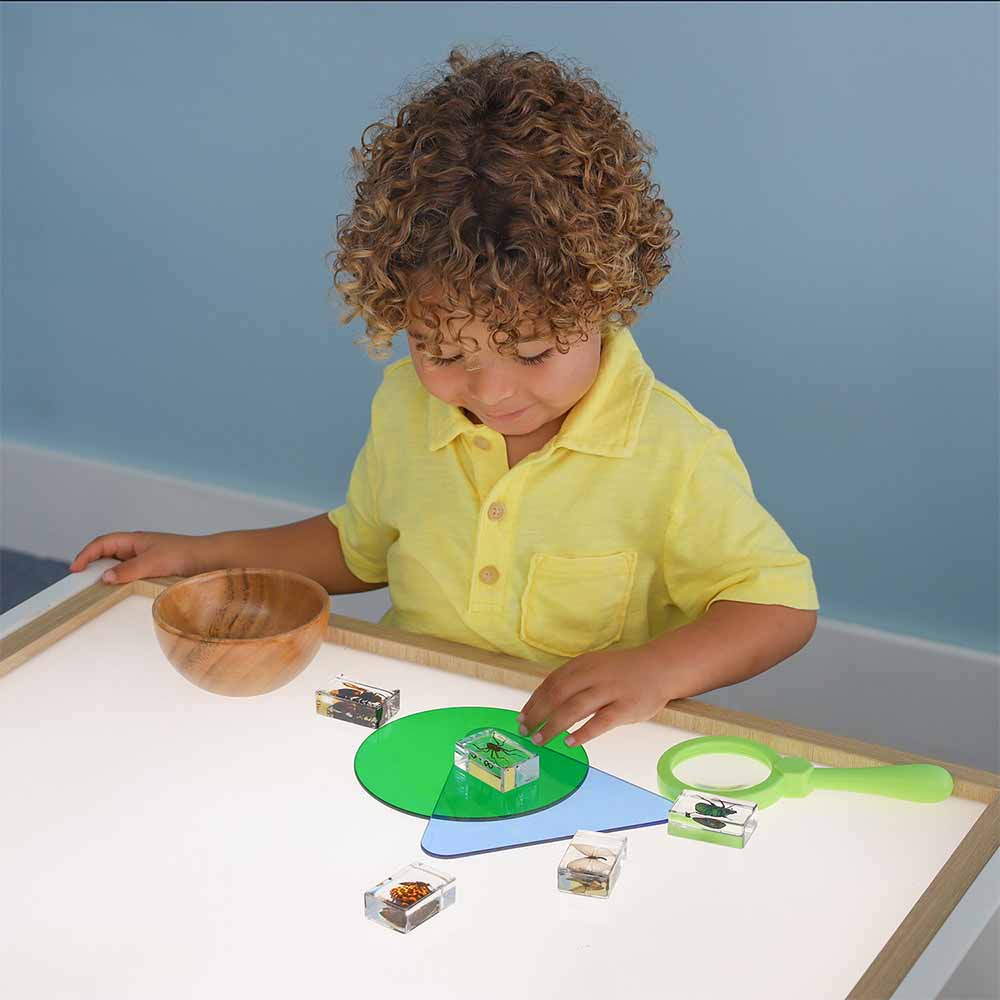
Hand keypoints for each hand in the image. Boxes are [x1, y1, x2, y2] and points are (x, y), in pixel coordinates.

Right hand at [69, 531, 209, 584]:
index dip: (86, 555)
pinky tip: (122, 594)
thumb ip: (129, 570)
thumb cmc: (184, 554)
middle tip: (81, 584)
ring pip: (120, 567)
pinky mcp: (156, 571)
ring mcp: (147, 559)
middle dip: (92, 566)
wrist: (211, 559)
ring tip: (98, 591)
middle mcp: (139, 548)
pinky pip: (133, 576)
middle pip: (108, 554)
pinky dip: (123, 583)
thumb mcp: (153, 562)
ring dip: (109, 576)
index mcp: (135, 540)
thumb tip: (105, 578)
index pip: (103, 543)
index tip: (74, 570)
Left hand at [517, 646, 671, 747]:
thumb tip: (543, 704)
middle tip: (525, 731)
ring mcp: (611, 690)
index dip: (534, 701)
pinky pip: (601, 722)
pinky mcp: (626, 707)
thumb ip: (573, 681)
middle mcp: (594, 675)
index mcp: (583, 664)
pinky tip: (570, 743)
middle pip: (558, 694)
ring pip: (575, 708)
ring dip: (554, 726)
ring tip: (540, 740)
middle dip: (538, 714)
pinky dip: (583, 733)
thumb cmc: (622, 672)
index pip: (551, 682)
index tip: (521, 717)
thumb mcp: (594, 667)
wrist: (659, 667)